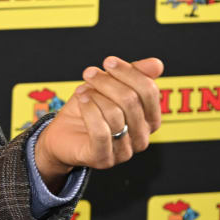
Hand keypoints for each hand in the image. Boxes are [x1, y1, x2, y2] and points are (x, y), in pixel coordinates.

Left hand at [35, 56, 163, 189]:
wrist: (62, 134)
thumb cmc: (88, 108)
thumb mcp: (109, 86)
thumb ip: (134, 75)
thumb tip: (157, 64)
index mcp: (149, 119)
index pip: (149, 91)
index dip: (129, 73)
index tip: (108, 61)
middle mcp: (142, 137)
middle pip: (131, 100)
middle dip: (106, 82)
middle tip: (89, 73)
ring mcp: (124, 151)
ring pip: (115, 114)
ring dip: (94, 96)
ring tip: (81, 92)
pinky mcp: (103, 158)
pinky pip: (101, 131)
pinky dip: (89, 111)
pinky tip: (81, 102)